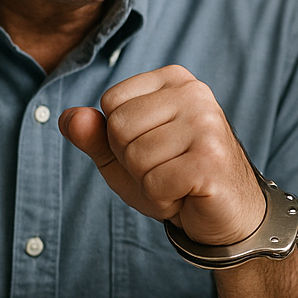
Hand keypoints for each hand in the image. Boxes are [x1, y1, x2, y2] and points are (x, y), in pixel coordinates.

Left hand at [59, 65, 265, 245]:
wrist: (228, 216)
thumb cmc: (176, 181)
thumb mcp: (126, 156)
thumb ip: (95, 136)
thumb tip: (70, 118)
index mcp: (175, 81)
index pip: (112, 102)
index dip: (121, 139)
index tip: (156, 151)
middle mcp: (195, 93)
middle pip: (119, 128)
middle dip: (133, 163)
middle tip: (169, 171)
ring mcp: (207, 125)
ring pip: (135, 158)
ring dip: (150, 185)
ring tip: (180, 184)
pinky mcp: (211, 160)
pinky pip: (155, 184)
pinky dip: (164, 201)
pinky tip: (188, 196)